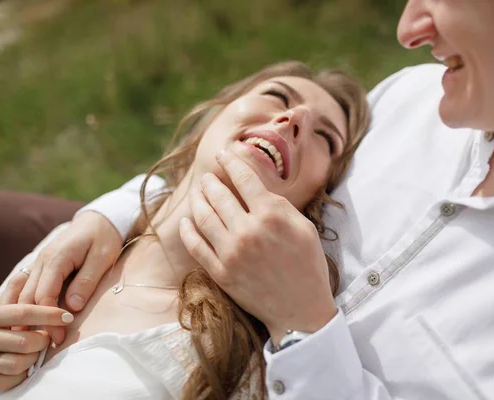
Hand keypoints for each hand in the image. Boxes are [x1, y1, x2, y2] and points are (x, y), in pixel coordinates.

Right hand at [0, 211, 121, 344]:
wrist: (100, 219)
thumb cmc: (104, 237)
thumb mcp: (102, 257)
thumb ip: (87, 281)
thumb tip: (73, 307)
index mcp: (56, 259)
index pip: (43, 294)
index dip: (49, 319)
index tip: (58, 338)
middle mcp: (41, 261)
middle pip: (28, 297)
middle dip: (34, 323)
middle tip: (45, 346)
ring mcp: (38, 263)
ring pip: (20, 292)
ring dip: (22, 315)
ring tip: (27, 338)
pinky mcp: (40, 266)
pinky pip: (22, 285)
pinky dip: (19, 302)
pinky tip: (20, 319)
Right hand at [0, 304, 72, 391]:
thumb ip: (8, 298)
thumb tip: (28, 275)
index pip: (24, 312)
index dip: (49, 314)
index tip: (67, 316)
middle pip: (25, 341)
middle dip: (43, 341)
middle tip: (47, 338)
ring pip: (18, 363)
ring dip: (33, 359)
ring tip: (34, 353)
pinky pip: (6, 382)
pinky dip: (20, 376)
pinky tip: (22, 368)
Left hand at [179, 150, 336, 341]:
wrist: (300, 310)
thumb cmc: (307, 265)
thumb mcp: (304, 227)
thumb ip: (278, 204)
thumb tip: (254, 184)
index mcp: (271, 215)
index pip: (243, 178)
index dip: (231, 162)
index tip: (224, 154)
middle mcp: (247, 230)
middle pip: (219, 194)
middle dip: (211, 180)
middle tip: (208, 176)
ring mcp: (231, 253)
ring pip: (203, 216)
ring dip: (197, 199)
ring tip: (197, 192)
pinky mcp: (220, 272)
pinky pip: (195, 245)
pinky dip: (187, 230)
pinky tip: (186, 221)